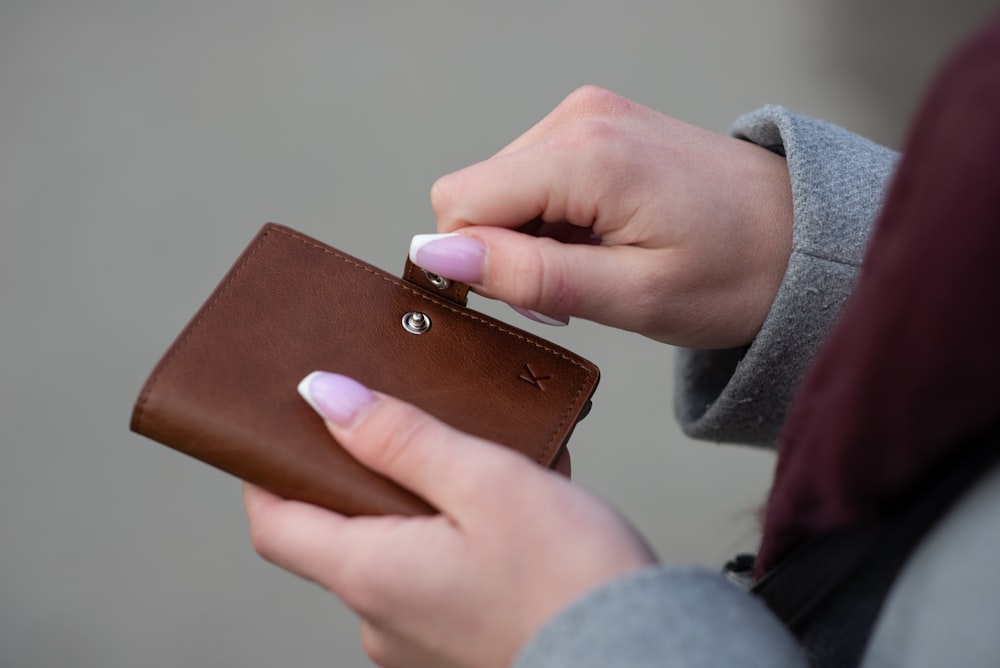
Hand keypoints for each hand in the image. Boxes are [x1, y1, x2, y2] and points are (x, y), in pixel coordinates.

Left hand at [244, 372, 655, 667]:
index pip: (274, 521)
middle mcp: (381, 618)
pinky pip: (433, 579)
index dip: (266, 470)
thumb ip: (400, 437)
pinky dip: (453, 539)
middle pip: (337, 532)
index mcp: (371, 574)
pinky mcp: (456, 646)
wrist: (642, 658)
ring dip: (423, 505)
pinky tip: (505, 516)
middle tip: (411, 431)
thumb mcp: (486, 482)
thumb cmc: (572, 580)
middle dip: (367, 476)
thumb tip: (323, 396)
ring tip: (482, 470)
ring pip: (393, 552)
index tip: (278, 428)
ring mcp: (418, 640)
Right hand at [413, 85, 792, 348]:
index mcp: (585, 154)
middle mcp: (576, 117)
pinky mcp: (595, 124)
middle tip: (573, 291)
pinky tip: (600, 239)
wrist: (804, 235)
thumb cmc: (738, 272)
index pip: (459, 203)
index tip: (538, 300)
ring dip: (529, 239)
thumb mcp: (633, 297)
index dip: (475, 265)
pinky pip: (531, 176)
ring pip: (498, 188)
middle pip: (473, 193)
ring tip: (596, 265)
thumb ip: (529, 276)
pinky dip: (550, 220)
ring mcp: (586, 114)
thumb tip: (436, 257)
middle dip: (503, 253)